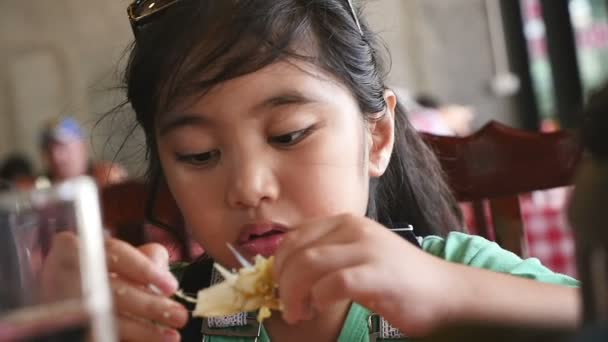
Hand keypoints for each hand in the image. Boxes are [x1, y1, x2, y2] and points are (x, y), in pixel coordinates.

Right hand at [42, 233, 188, 341]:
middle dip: (150, 305)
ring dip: (143, 330)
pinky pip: (98, 335)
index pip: (114, 252)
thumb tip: (159, 261)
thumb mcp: (119, 264)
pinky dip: (127, 341)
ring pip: (106, 320)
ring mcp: (59, 307)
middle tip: (179, 315)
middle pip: (113, 290)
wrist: (65, 315)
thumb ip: (143, 258)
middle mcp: (60, 276)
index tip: (171, 286)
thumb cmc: (98, 284)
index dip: (145, 269)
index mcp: (75, 250)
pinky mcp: (67, 331)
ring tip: (171, 336)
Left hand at [273, 214, 453, 335]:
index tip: (281, 287)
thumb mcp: (358, 256)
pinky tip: (321, 309)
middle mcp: (354, 228)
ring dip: (294, 294)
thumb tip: (287, 274)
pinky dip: (318, 299)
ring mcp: (366, 248)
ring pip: (308, 264)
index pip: (294, 237)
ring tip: (299, 313)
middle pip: (296, 251)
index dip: (279, 264)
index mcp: (345, 222)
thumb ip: (328, 256)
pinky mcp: (376, 273)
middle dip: (283, 282)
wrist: (445, 294)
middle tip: (289, 307)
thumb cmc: (398, 280)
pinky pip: (332, 284)